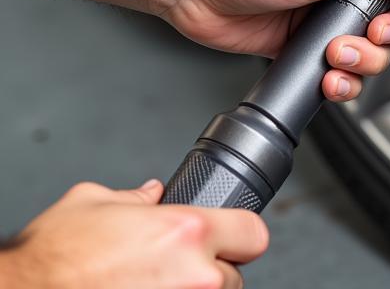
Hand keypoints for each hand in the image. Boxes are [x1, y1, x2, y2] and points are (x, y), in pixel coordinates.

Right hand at [0, 179, 266, 287]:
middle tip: (175, 271)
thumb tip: (150, 194)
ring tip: (152, 288)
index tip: (228, 237)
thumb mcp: (90, 204)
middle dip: (210, 272)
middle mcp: (194, 278)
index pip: (254, 233)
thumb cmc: (50, 262)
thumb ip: (133, 198)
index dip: (240, 234)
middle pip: (233, 277)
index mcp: (186, 232)